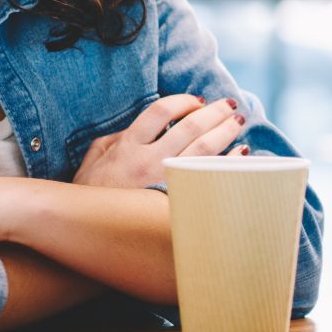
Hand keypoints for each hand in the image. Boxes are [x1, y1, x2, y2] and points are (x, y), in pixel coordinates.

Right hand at [73, 94, 248, 188]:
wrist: (90, 231)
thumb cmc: (92, 191)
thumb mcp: (97, 154)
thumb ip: (120, 135)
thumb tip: (147, 124)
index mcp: (128, 147)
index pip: (161, 111)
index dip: (183, 101)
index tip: (197, 100)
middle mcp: (148, 163)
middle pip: (190, 128)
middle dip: (215, 113)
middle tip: (229, 104)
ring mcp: (164, 184)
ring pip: (204, 151)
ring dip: (225, 132)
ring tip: (238, 121)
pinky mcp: (177, 203)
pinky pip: (210, 178)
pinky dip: (229, 162)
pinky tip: (241, 152)